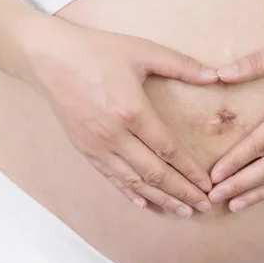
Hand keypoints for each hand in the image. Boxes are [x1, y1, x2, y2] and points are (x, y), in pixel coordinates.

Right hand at [25, 19, 217, 217]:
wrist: (48, 59)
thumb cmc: (96, 51)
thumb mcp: (141, 50)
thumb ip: (180, 65)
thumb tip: (215, 75)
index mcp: (132, 112)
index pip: (169, 151)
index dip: (190, 171)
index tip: (208, 185)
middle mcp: (114, 135)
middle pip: (154, 173)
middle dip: (182, 192)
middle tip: (203, 206)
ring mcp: (97, 146)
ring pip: (134, 181)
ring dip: (160, 199)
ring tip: (182, 211)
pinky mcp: (84, 149)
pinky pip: (111, 177)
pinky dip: (129, 193)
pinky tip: (144, 204)